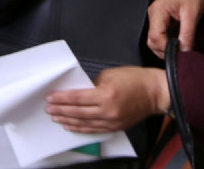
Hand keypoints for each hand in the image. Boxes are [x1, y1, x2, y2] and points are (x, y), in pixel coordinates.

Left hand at [45, 67, 168, 133]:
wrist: (154, 92)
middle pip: (77, 112)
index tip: (50, 97)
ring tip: (55, 117)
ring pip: (83, 123)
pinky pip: (93, 130)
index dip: (61, 98)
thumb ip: (93, 84)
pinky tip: (71, 126)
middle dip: (60, 110)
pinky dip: (80, 128)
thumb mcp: (110, 74)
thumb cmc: (135, 79)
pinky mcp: (115, 127)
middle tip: (48, 109)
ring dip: (67, 121)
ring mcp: (111, 121)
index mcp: (106, 94)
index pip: (77, 98)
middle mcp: (108, 111)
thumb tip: (79, 91)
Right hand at [146, 0, 203, 57]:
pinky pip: (158, 36)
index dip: (166, 48)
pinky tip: (177, 43)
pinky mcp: (158, 20)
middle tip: (181, 53)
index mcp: (158, 11)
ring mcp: (154, 18)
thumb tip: (184, 52)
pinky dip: (166, 43)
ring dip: (165, 48)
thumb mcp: (192, 15)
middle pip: (151, 41)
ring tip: (180, 49)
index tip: (180, 52)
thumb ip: (187, 34)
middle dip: (165, 50)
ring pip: (153, 41)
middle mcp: (153, 14)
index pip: (155, 36)